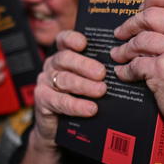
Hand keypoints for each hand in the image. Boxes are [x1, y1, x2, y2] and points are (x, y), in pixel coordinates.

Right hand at [31, 31, 106, 151]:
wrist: (58, 124)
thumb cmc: (78, 96)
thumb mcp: (86, 79)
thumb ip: (96, 71)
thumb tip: (121, 69)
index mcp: (63, 55)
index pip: (63, 40)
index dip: (72, 39)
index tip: (84, 43)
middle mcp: (52, 65)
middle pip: (66, 59)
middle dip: (85, 65)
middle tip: (102, 73)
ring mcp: (45, 81)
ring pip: (64, 80)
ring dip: (84, 86)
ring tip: (101, 91)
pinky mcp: (42, 99)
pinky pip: (60, 101)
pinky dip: (77, 105)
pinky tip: (90, 109)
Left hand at [111, 0, 163, 163]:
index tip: (144, 5)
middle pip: (153, 13)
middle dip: (132, 22)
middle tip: (123, 31)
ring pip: (140, 38)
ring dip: (125, 47)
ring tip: (120, 54)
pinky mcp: (163, 72)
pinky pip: (135, 64)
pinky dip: (126, 69)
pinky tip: (125, 73)